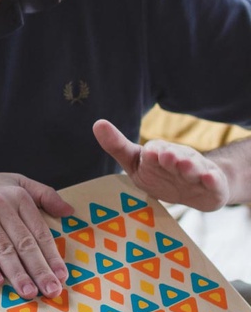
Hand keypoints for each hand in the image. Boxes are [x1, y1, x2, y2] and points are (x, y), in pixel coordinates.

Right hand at [0, 165, 72, 298]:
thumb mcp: (13, 181)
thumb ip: (43, 194)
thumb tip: (69, 212)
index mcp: (18, 195)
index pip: (39, 231)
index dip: (52, 256)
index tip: (61, 276)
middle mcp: (1, 203)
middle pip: (24, 243)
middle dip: (39, 270)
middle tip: (51, 290)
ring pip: (3, 248)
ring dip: (17, 273)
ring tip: (28, 292)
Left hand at [93, 118, 228, 210]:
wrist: (196, 189)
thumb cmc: (160, 174)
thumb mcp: (136, 163)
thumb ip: (117, 146)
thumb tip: (97, 123)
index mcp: (160, 154)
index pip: (155, 150)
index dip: (153, 153)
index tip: (150, 153)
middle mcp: (180, 159)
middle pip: (176, 157)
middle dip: (171, 157)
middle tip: (167, 157)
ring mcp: (197, 171)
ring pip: (194, 168)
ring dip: (190, 166)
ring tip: (185, 166)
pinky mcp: (213, 185)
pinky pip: (213, 182)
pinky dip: (212, 180)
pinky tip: (210, 179)